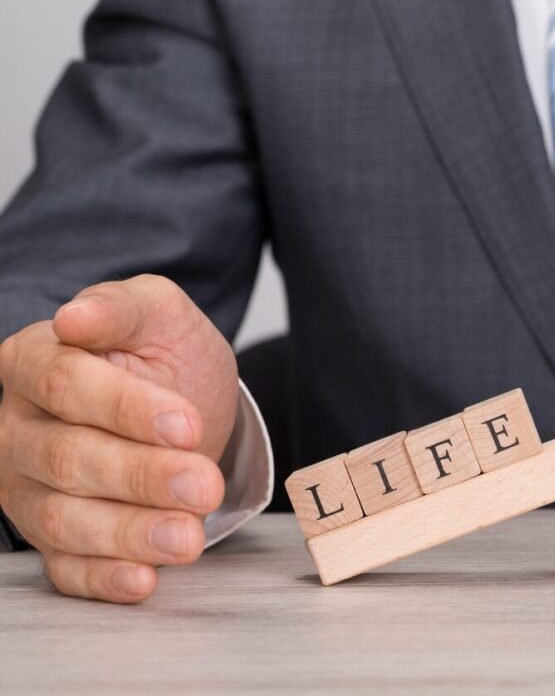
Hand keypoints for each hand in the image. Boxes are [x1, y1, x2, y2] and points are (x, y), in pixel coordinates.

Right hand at [0, 275, 237, 602]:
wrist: (176, 402)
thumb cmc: (160, 355)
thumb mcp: (158, 314)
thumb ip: (122, 307)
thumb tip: (75, 317)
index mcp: (33, 362)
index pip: (66, 386)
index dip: (126, 408)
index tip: (185, 425)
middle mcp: (18, 429)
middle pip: (67, 458)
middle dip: (141, 476)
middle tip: (203, 486)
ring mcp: (28, 489)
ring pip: (64, 519)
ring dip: (129, 533)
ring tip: (189, 537)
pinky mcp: (52, 539)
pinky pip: (65, 568)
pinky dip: (104, 578)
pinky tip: (144, 579)